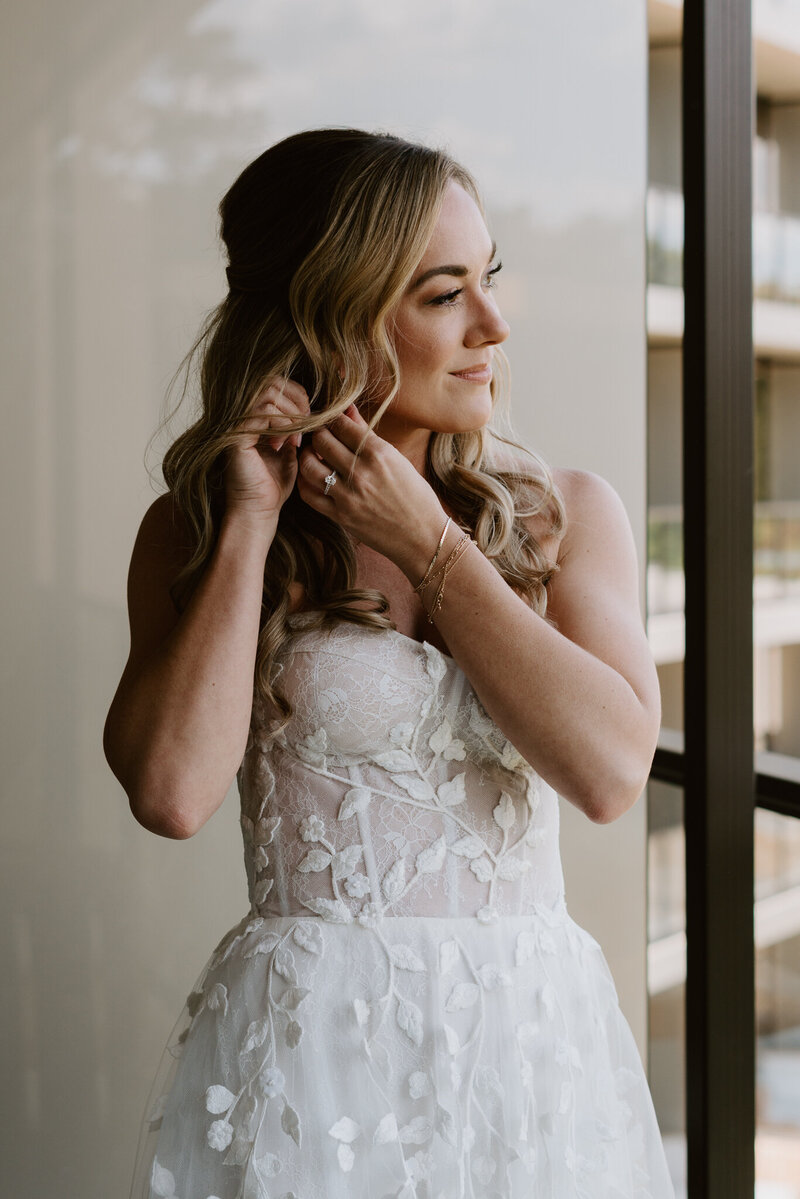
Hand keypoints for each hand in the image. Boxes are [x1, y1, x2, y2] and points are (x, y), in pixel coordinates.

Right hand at [223, 378, 309, 523]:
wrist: (258, 510)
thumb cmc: (274, 484)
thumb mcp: (292, 449)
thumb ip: (298, 425)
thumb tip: (314, 405)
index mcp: (254, 415)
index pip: (277, 382)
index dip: (299, 395)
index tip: (310, 420)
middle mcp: (242, 414)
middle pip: (272, 381)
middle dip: (297, 401)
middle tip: (305, 425)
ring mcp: (237, 422)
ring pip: (269, 393)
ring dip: (291, 415)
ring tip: (295, 438)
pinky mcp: (236, 434)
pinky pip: (263, 411)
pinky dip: (282, 424)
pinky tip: (284, 444)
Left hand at [296, 405, 446, 575]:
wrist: (422, 536)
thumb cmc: (415, 495)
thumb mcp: (396, 459)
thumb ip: (367, 433)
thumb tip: (347, 409)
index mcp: (378, 453)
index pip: (340, 424)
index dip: (332, 419)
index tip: (332, 422)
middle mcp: (361, 472)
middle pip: (321, 440)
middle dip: (318, 434)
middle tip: (321, 437)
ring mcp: (348, 496)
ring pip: (309, 465)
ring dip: (307, 456)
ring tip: (314, 455)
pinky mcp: (340, 516)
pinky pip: (309, 494)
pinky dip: (305, 482)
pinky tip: (312, 477)